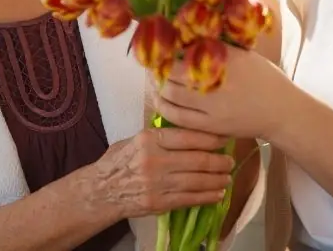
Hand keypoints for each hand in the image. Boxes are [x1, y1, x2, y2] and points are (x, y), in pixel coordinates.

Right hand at [85, 127, 233, 219]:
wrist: (102, 190)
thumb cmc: (119, 161)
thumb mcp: (136, 139)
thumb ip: (161, 135)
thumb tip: (192, 128)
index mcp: (150, 139)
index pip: (187, 137)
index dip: (210, 138)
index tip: (224, 139)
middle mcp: (155, 160)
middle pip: (196, 159)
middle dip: (218, 161)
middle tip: (230, 161)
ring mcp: (157, 183)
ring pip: (196, 181)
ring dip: (217, 179)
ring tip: (227, 177)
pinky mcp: (159, 203)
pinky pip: (189, 199)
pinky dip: (206, 197)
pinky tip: (217, 194)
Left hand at [155, 46, 293, 140]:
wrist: (282, 111)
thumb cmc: (265, 79)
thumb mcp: (243, 55)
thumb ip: (217, 48)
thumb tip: (188, 38)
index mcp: (225, 60)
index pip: (184, 53)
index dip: (167, 52)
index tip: (161, 50)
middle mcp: (216, 82)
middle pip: (172, 75)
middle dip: (158, 70)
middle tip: (154, 66)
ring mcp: (212, 107)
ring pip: (171, 97)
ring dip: (158, 88)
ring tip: (155, 82)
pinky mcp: (211, 126)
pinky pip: (178, 118)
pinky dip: (165, 108)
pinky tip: (161, 101)